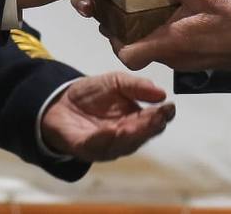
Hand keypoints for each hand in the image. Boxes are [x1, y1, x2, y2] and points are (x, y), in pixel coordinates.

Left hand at [40, 72, 174, 160]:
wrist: (60, 101)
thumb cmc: (93, 94)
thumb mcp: (117, 82)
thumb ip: (138, 86)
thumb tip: (162, 93)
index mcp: (136, 121)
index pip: (154, 122)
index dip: (163, 116)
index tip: (169, 107)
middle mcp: (125, 138)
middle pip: (141, 136)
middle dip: (148, 128)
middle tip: (157, 117)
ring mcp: (106, 146)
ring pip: (122, 145)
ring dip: (128, 136)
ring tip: (134, 126)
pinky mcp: (85, 148)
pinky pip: (96, 147)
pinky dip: (104, 139)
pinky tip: (111, 130)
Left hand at [114, 0, 230, 71]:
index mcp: (171, 43)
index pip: (129, 55)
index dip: (114, 40)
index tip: (110, 17)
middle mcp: (174, 56)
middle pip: (137, 49)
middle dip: (125, 28)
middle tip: (121, 1)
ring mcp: (186, 59)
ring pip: (154, 46)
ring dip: (145, 27)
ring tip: (143, 0)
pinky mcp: (197, 56)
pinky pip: (171, 45)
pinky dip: (163, 29)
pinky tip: (171, 8)